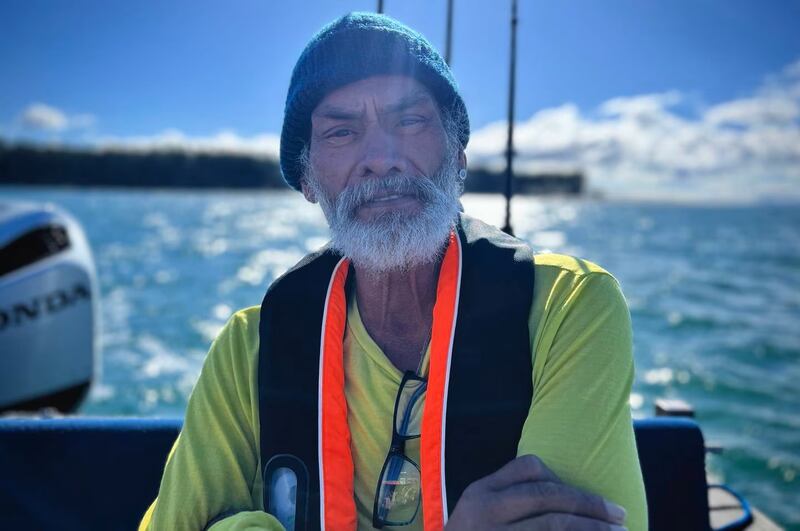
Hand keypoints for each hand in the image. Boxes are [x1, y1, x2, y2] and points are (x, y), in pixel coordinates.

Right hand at [445, 454, 627, 529]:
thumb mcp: (478, 512)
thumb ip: (509, 498)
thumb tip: (566, 495)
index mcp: (482, 492)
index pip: (529, 468)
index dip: (564, 480)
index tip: (586, 497)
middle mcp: (487, 511)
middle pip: (547, 496)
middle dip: (590, 504)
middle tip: (620, 514)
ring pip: (553, 525)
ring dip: (591, 528)